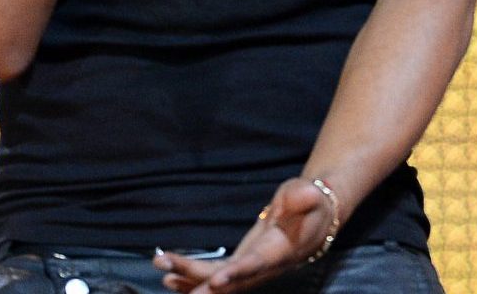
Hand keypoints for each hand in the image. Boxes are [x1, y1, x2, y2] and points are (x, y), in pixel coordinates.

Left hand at [156, 178, 340, 292]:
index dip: (236, 274)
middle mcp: (263, 268)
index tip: (214, 282)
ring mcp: (251, 270)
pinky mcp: (242, 267)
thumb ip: (304, 197)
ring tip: (161, 270)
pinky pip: (216, 278)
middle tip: (167, 270)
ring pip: (217, 281)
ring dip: (189, 278)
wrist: (315, 220)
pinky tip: (170, 278)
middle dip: (197, 277)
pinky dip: (193, 279)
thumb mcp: (310, 194)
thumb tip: (302, 195)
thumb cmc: (311, 203)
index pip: (256, 265)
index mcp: (280, 252)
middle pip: (228, 278)